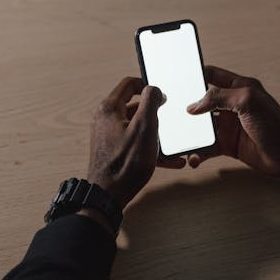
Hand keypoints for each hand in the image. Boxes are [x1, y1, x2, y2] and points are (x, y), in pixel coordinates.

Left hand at [87, 77, 185, 209]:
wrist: (109, 195)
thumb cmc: (126, 162)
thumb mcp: (145, 126)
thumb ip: (150, 101)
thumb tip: (153, 89)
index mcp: (110, 108)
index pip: (129, 84)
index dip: (147, 85)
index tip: (162, 94)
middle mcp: (106, 119)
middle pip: (134, 106)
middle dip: (155, 112)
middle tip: (170, 118)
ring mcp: (108, 135)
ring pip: (137, 127)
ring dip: (156, 133)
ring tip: (173, 142)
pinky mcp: (113, 150)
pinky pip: (135, 143)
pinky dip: (151, 148)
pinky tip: (170, 160)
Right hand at [186, 66, 279, 176]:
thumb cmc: (276, 124)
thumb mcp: (247, 101)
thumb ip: (219, 97)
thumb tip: (195, 104)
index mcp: (238, 87)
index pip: (211, 75)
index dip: (194, 76)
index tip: (178, 80)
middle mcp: (232, 105)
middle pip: (202, 102)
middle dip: (186, 107)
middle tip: (171, 113)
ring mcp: (229, 125)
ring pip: (202, 127)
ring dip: (190, 134)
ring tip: (179, 140)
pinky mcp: (229, 144)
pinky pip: (208, 147)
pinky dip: (199, 152)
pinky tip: (194, 157)